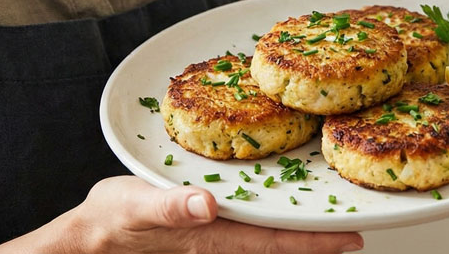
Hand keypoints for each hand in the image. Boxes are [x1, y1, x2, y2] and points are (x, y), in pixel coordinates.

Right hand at [0, 176, 362, 253]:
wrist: (87, 237)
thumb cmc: (111, 222)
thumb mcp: (135, 206)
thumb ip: (171, 207)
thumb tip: (206, 205)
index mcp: (210, 236)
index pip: (275, 241)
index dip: (316, 240)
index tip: (353, 237)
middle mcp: (219, 239)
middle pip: (281, 242)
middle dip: (320, 238)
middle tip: (361, 229)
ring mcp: (214, 236)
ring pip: (269, 236)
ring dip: (301, 231)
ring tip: (337, 222)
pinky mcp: (205, 226)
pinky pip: (251, 228)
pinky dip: (275, 221)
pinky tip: (286, 210)